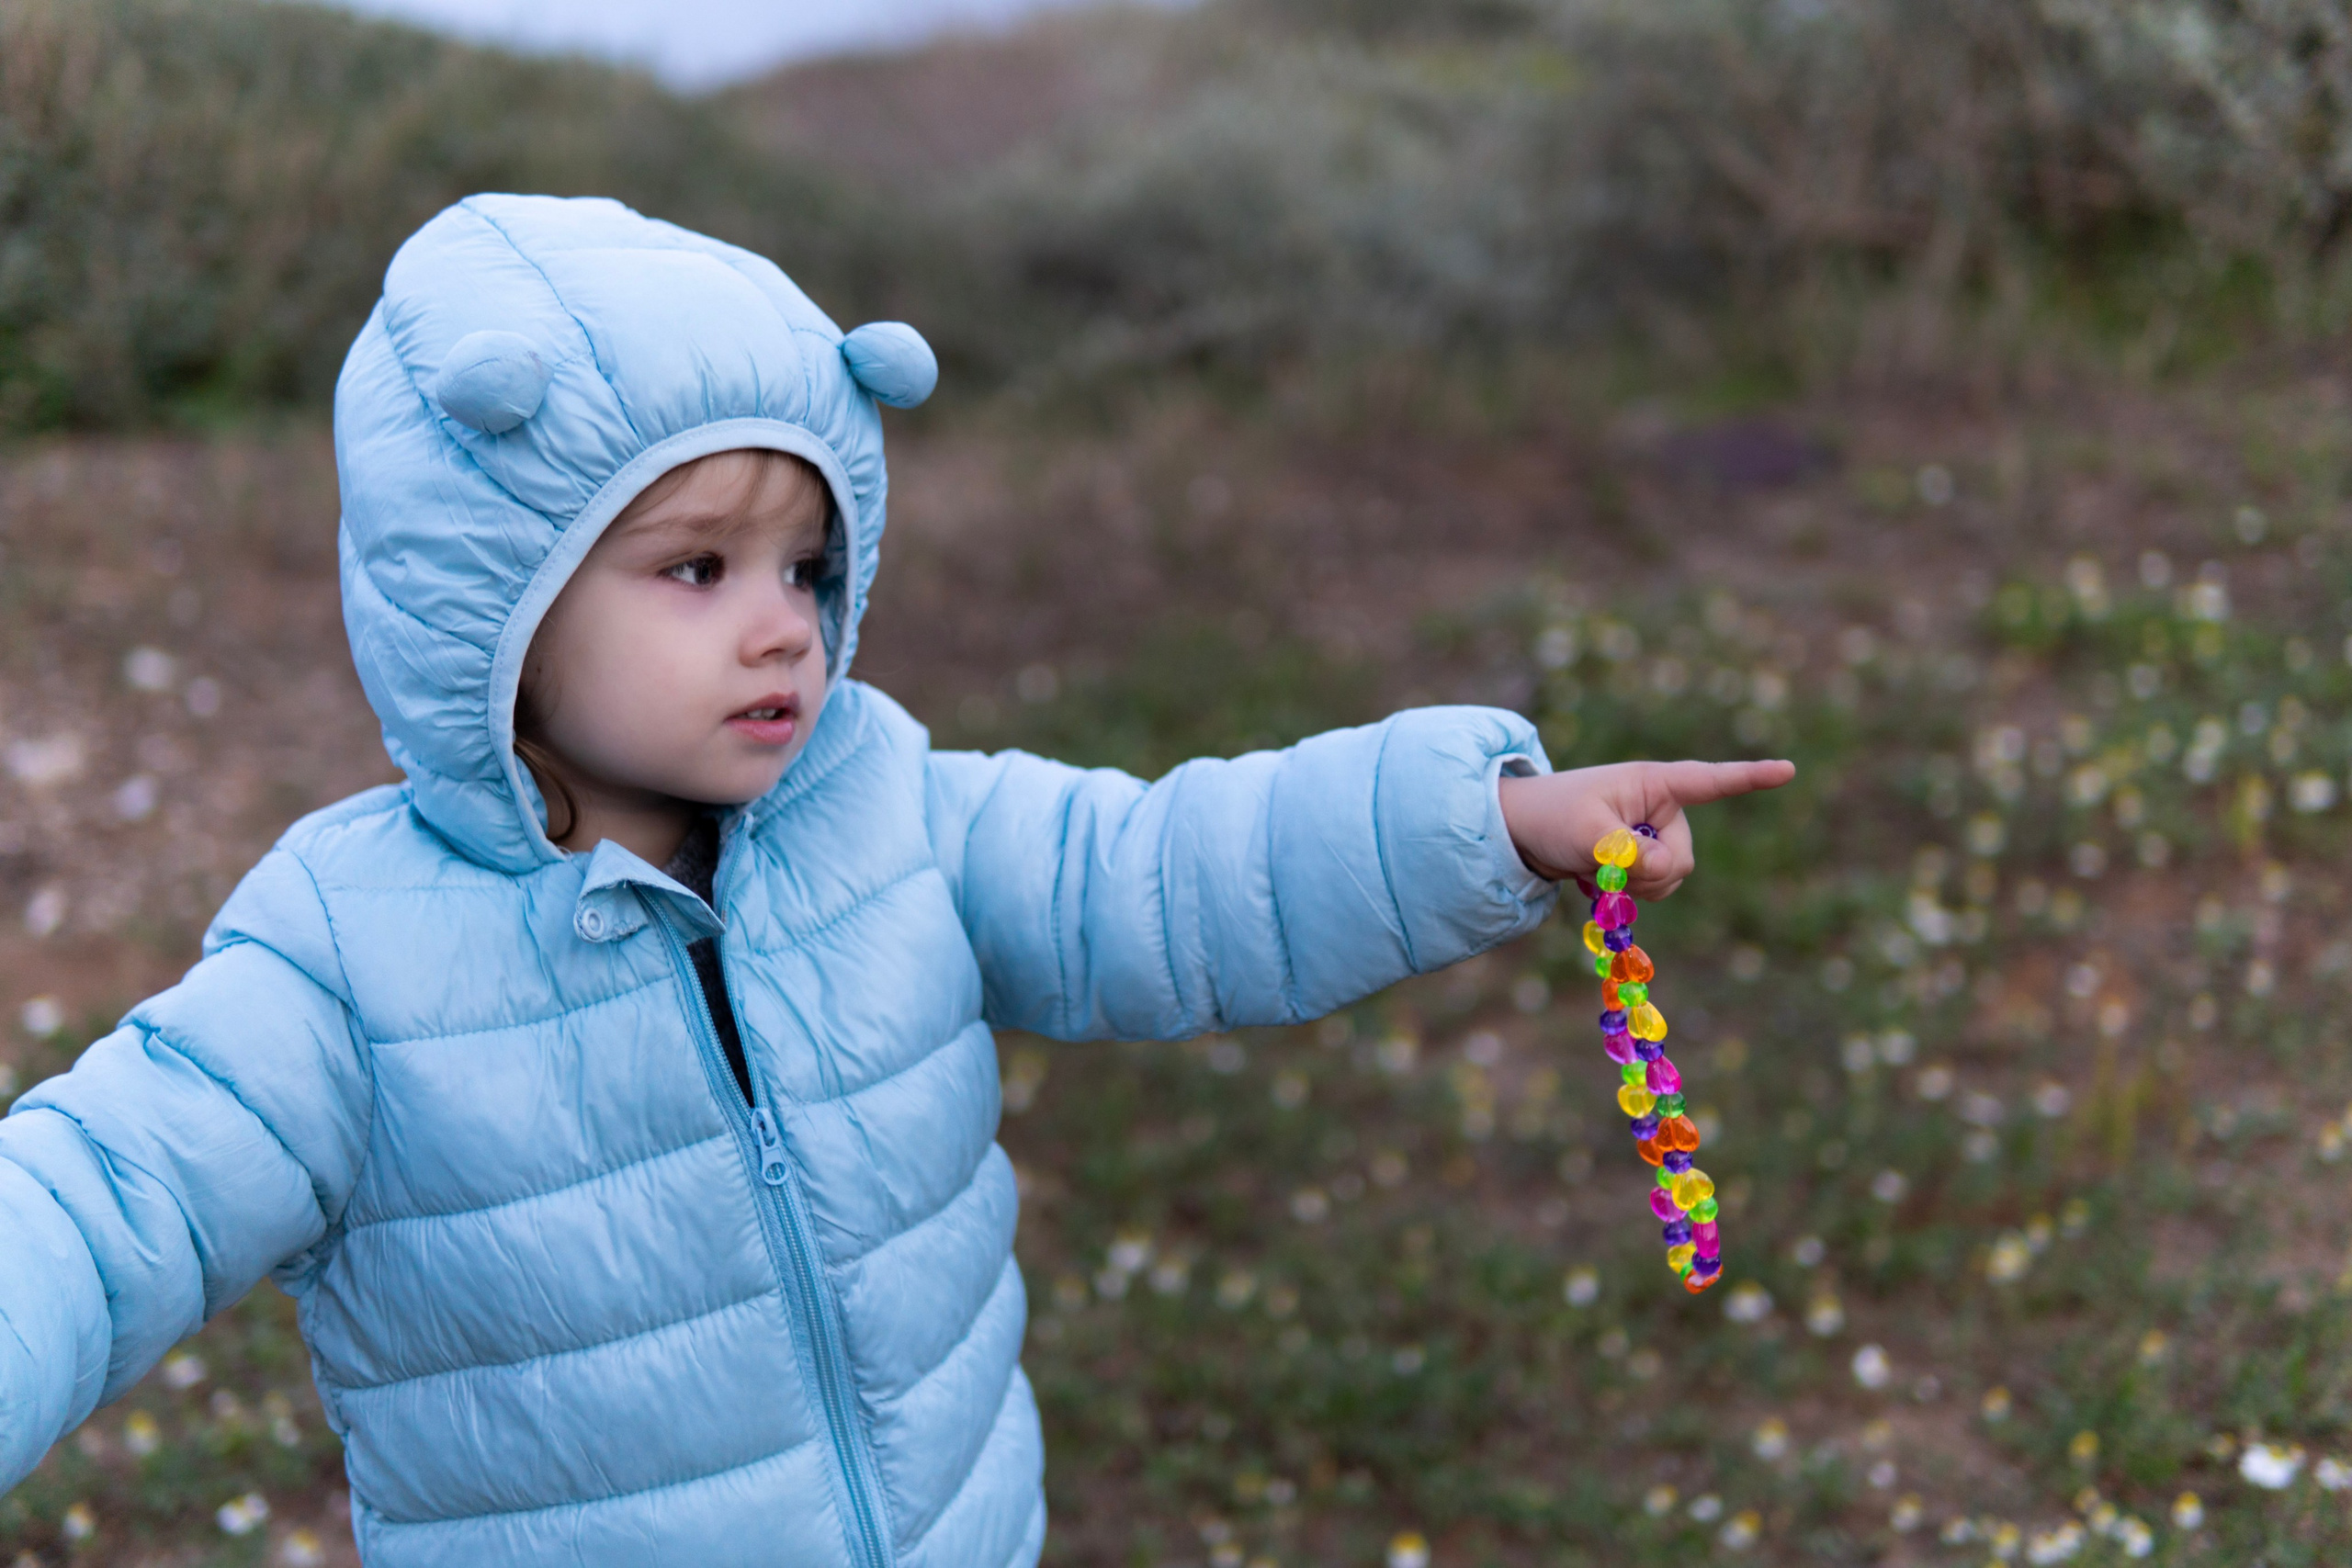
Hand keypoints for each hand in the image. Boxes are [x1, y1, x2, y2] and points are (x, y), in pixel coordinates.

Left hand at [1498, 758, 1795, 898]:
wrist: (1521, 833)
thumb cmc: (1551, 817)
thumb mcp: (1587, 834)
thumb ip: (1630, 853)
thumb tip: (1669, 871)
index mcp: (1653, 783)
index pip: (1709, 781)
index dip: (1749, 778)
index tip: (1788, 770)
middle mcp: (1661, 807)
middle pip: (1682, 859)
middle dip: (1648, 873)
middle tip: (1604, 866)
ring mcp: (1653, 834)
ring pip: (1671, 878)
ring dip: (1637, 885)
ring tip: (1597, 867)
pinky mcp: (1643, 857)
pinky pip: (1656, 887)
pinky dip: (1631, 891)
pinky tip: (1601, 877)